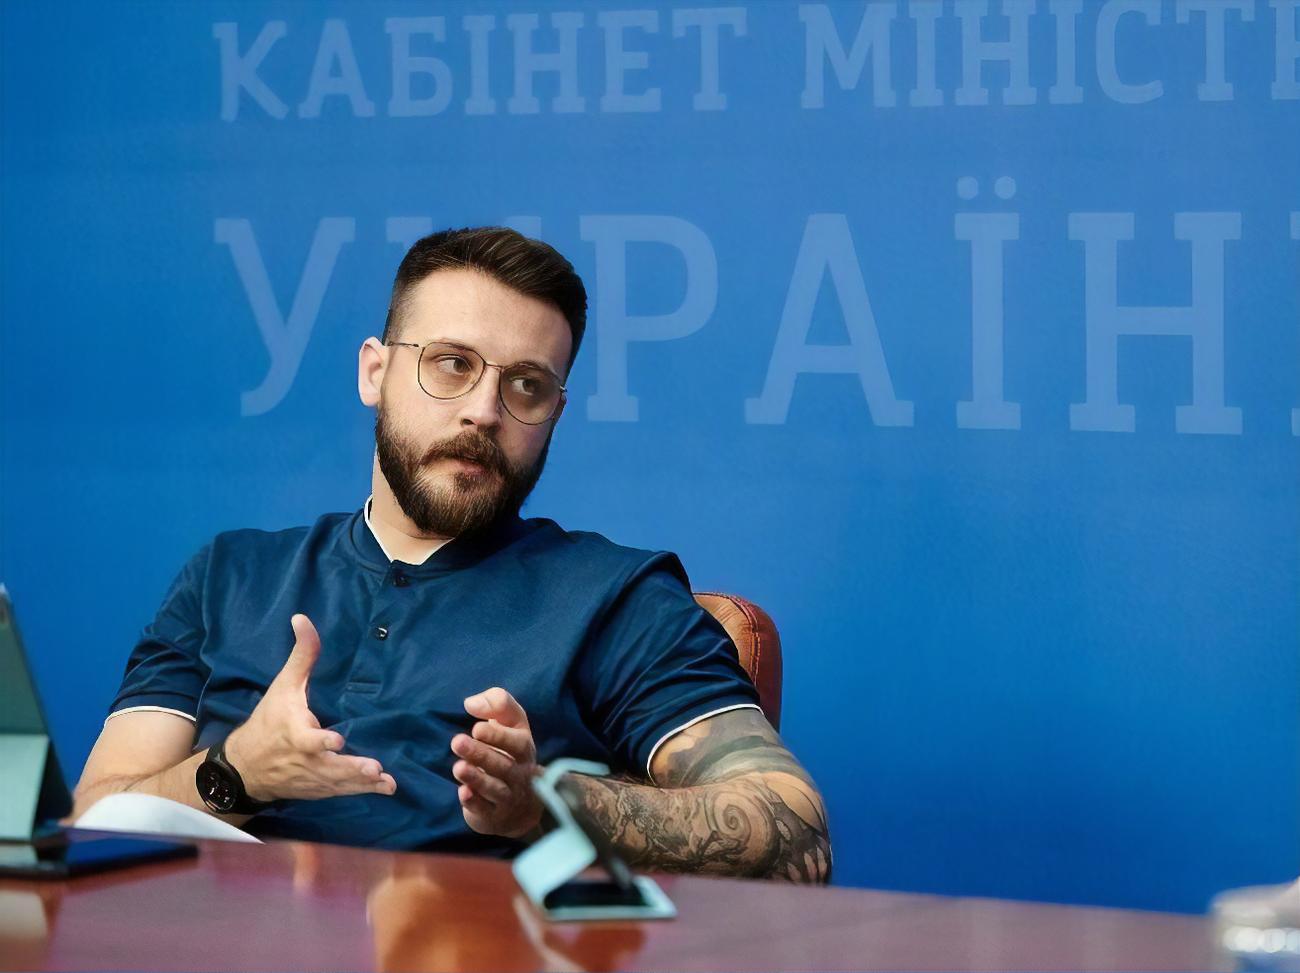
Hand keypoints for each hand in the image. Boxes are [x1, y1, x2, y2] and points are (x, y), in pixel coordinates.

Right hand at [225, 613, 396, 801]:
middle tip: (374, 769)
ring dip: (363, 784)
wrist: (245, 767)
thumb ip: (301, 656)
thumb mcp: (283, 686)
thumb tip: (303, 618)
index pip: (307, 740)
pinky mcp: (319, 789)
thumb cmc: (268, 721)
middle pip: (329, 767)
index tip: (337, 740)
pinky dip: (362, 792)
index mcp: (294, 734)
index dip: (321, 742)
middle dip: (350, 769)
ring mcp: (312, 779)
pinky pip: (341, 792)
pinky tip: (386, 788)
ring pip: (339, 783)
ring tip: (387, 782)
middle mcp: (304, 760)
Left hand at [451, 687, 542, 838]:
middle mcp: (519, 773)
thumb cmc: (510, 750)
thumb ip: (498, 703)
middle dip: (480, 754)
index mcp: (523, 748)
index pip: (516, 742)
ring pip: (494, 788)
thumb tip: (471, 703)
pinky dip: (474, 802)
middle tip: (457, 742)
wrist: (523, 801)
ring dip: (477, 778)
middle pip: (503, 765)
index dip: (498, 736)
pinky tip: (463, 792)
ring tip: (459, 767)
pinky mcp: (493, 815)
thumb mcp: (512, 722)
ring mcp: (508, 796)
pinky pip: (485, 810)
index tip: (477, 728)